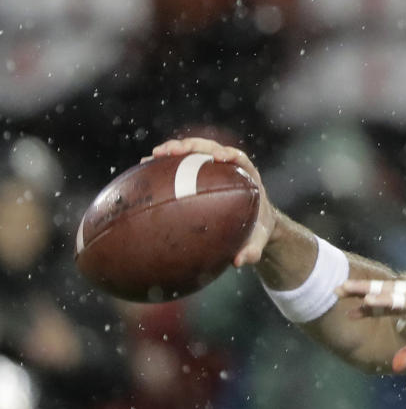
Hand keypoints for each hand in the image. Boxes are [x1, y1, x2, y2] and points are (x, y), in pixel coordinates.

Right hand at [149, 137, 276, 266]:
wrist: (254, 224)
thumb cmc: (257, 230)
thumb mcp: (258, 241)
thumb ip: (253, 250)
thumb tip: (238, 262)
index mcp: (247, 176)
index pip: (239, 158)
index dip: (229, 154)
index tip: (219, 157)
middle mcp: (229, 167)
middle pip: (209, 148)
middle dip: (191, 146)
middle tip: (174, 151)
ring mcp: (212, 168)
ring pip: (192, 153)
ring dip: (173, 150)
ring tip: (152, 155)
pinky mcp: (198, 173)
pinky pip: (180, 166)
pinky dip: (164, 166)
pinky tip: (144, 169)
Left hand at [338, 276, 405, 372]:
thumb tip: (396, 364)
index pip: (394, 296)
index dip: (372, 301)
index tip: (353, 305)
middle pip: (387, 288)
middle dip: (361, 289)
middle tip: (337, 289)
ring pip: (390, 291)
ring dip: (366, 291)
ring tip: (344, 290)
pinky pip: (402, 301)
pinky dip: (383, 300)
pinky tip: (367, 301)